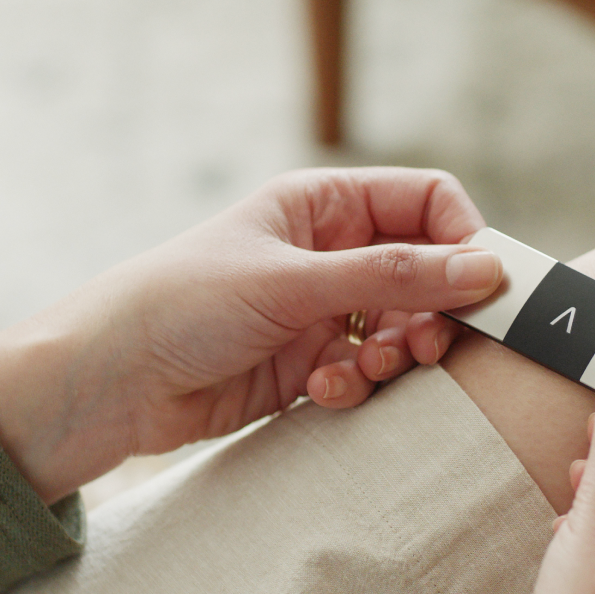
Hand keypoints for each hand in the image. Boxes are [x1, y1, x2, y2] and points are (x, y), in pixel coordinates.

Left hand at [0, 167, 501, 502]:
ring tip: (363, 368)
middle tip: (427, 346)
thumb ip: (393, 276)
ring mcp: (325, 310)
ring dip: (396, 353)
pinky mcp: (314, 364)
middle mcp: (333, 253)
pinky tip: (321, 390)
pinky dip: (358, 383)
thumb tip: (486, 270)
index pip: (428, 203)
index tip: (483, 288)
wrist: (108, 385)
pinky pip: (370, 371)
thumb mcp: (292, 281)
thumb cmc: (180, 303)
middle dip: (434, 311)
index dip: (464, 240)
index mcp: (326, 205)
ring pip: (405, 327)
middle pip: (428, 272)